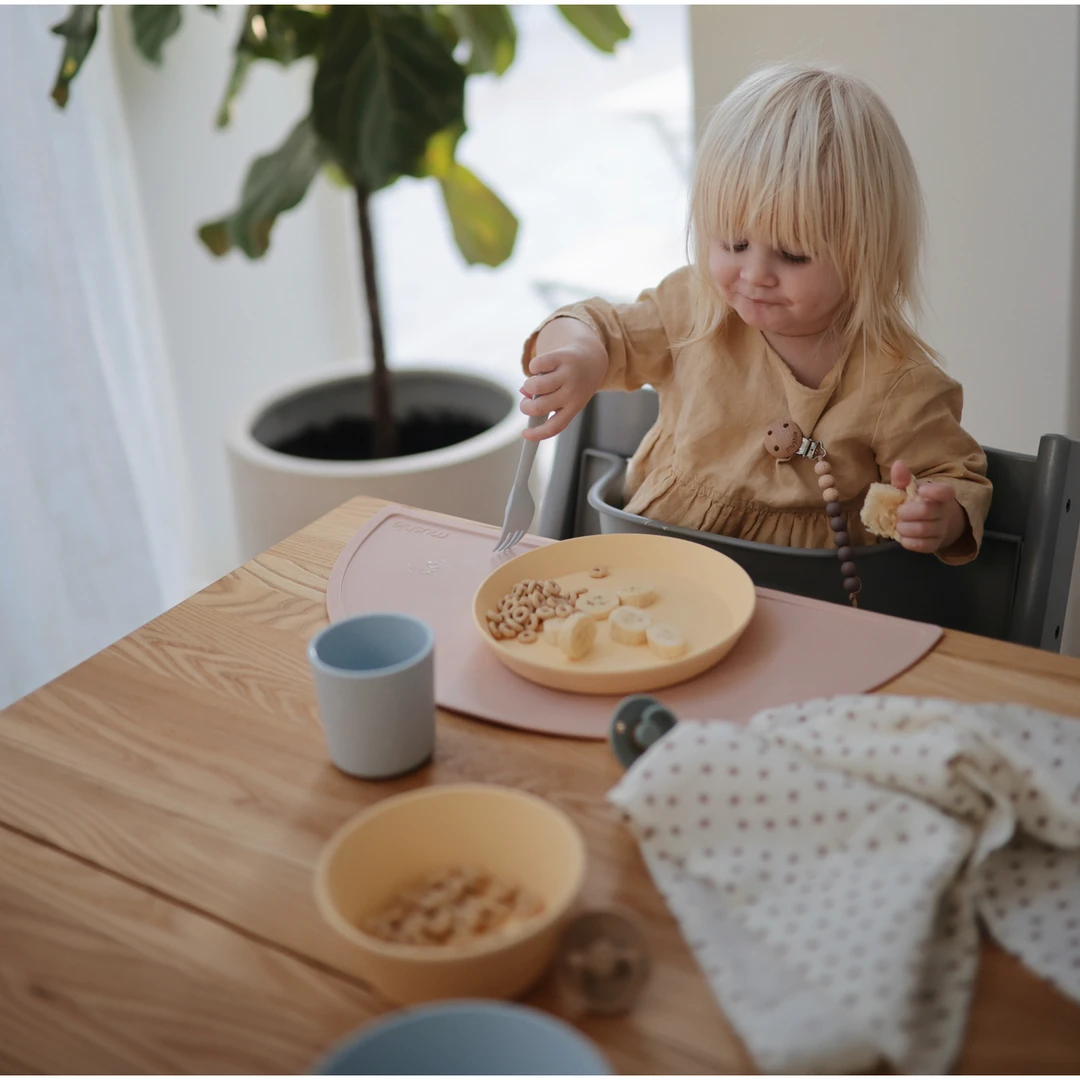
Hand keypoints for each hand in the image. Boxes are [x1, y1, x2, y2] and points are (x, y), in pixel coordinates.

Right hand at [519, 318, 608, 440]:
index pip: (555, 426)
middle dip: (525, 407)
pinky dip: (533, 366)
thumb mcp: (565, 396)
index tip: (525, 434)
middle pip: (540, 407)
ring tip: (532, 384)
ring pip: (536, 386)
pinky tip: (539, 367)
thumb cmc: (573, 382)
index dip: (538, 434)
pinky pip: (537, 365)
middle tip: (526, 402)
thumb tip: (524, 392)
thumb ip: (544, 399)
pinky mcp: (562, 357)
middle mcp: (573, 393)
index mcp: (574, 407)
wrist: (591, 357)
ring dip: (528, 386)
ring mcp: (568, 374)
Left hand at [890, 460, 967, 553]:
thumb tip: (898, 464)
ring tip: (899, 524)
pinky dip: (908, 541)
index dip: (934, 491)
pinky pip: (922, 545)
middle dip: (907, 512)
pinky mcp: (934, 544)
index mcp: (942, 495)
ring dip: (905, 527)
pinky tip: (903, 535)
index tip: (921, 490)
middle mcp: (945, 512)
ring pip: (923, 530)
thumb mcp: (910, 489)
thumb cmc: (918, 502)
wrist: (934, 523)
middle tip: (900, 512)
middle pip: (927, 511)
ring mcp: (941, 530)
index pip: (945, 492)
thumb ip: (903, 479)